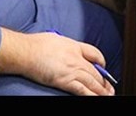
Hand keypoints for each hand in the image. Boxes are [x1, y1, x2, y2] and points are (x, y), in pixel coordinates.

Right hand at [0, 29, 115, 95]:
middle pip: (96, 71)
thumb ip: (65, 45)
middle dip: (104, 81)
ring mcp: (72, 70)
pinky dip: (92, 95)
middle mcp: (76, 58)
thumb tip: (66, 49)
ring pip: (93, 82)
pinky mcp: (66, 81)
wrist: (26, 52)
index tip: (103, 68)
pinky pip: (83, 90)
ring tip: (107, 95)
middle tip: (109, 88)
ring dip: (102, 91)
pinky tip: (96, 97)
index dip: (101, 62)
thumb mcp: (56, 38)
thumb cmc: (36, 44)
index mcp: (74, 45)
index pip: (95, 53)